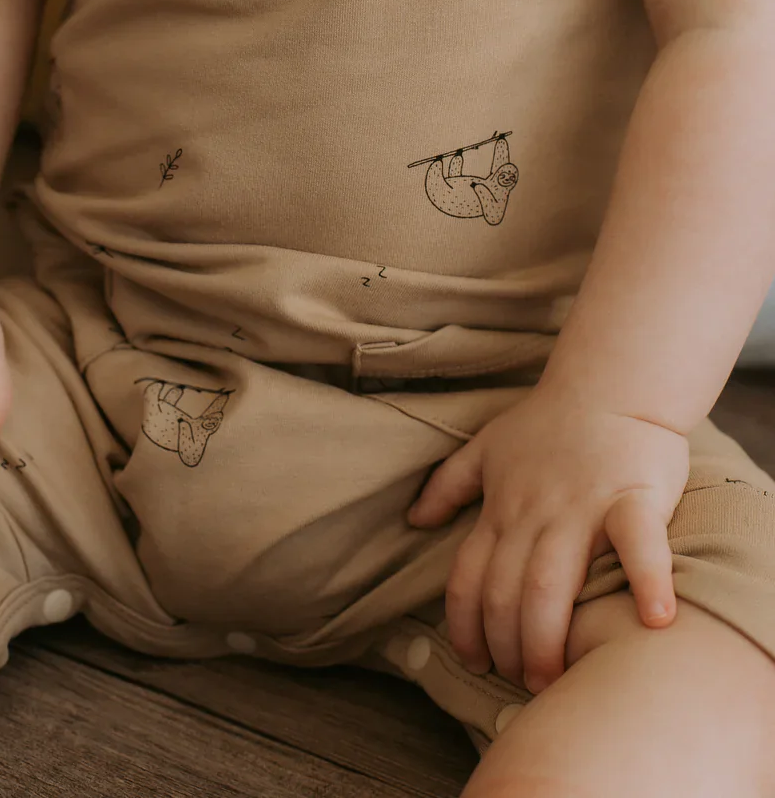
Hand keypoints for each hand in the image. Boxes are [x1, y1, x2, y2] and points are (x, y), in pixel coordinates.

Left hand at [405, 386, 690, 694]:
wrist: (612, 384)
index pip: (468, 578)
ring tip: (558, 679)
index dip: (464, 626)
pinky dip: (648, 579)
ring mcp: (582, 505)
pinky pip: (639, 541)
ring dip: (550, 637)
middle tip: (524, 684)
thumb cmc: (549, 422)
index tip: (476, 661)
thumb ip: (449, 484)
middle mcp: (534, 513)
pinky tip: (655, 620)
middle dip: (509, 647)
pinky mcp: (633, 497)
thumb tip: (413, 518)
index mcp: (502, 508)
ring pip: (553, 581)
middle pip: (508, 592)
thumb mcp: (487, 446)